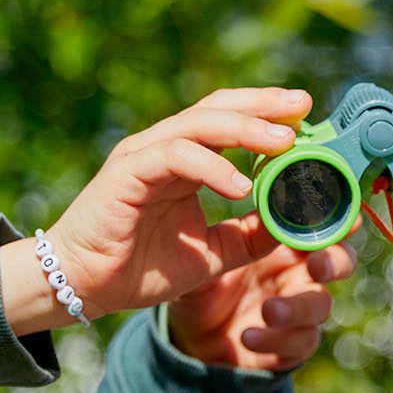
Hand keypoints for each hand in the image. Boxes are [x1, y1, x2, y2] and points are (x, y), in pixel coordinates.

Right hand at [6, 89, 310, 333]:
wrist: (84, 288)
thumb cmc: (140, 268)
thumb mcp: (213, 254)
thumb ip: (251, 236)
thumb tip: (296, 223)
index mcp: (184, 162)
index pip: (229, 121)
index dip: (267, 114)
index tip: (308, 117)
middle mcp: (164, 149)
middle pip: (218, 108)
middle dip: (263, 104)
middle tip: (303, 106)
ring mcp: (144, 155)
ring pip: (200, 124)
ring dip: (246, 129)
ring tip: (284, 142)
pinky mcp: (128, 171)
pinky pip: (176, 156)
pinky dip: (212, 167)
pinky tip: (240, 185)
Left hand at [168, 217, 356, 370]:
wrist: (189, 336)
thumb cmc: (205, 284)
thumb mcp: (209, 256)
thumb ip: (235, 235)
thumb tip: (253, 200)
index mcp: (286, 245)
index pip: (321, 226)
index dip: (339, 220)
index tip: (350, 218)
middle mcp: (299, 275)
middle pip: (340, 262)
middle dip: (335, 261)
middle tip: (316, 265)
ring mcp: (298, 313)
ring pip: (321, 306)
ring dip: (298, 307)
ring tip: (267, 310)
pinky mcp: (289, 347)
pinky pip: (299, 343)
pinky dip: (276, 340)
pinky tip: (247, 337)